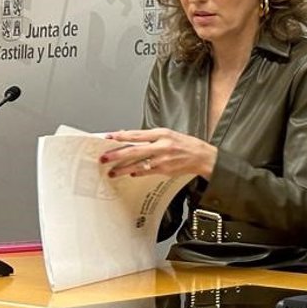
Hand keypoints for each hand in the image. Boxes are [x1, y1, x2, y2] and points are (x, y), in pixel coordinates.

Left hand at [101, 128, 217, 179]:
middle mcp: (162, 146)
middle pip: (134, 150)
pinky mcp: (164, 170)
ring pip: (138, 164)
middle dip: (117, 154)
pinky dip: (136, 172)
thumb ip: (149, 135)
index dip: (122, 136)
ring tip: (112, 171)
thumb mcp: (168, 134)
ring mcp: (163, 159)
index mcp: (162, 133)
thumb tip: (129, 135)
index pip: (137, 134)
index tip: (109, 137)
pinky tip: (129, 173)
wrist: (201, 156)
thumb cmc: (185, 144)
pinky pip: (146, 172)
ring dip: (123, 169)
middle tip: (105, 157)